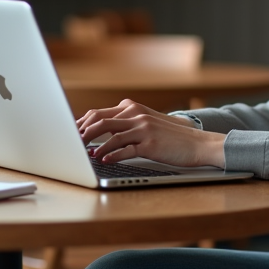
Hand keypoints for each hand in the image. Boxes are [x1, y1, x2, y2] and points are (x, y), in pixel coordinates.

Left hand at [77, 99, 225, 168]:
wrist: (196, 143)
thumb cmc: (170, 137)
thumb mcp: (147, 124)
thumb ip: (126, 124)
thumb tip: (100, 131)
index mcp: (133, 108)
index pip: (100, 113)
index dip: (83, 123)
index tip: (72, 133)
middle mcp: (136, 115)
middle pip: (101, 121)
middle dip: (83, 133)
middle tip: (73, 144)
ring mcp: (143, 129)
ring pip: (111, 135)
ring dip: (95, 145)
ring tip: (86, 155)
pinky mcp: (149, 144)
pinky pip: (126, 149)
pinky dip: (112, 155)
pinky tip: (104, 159)